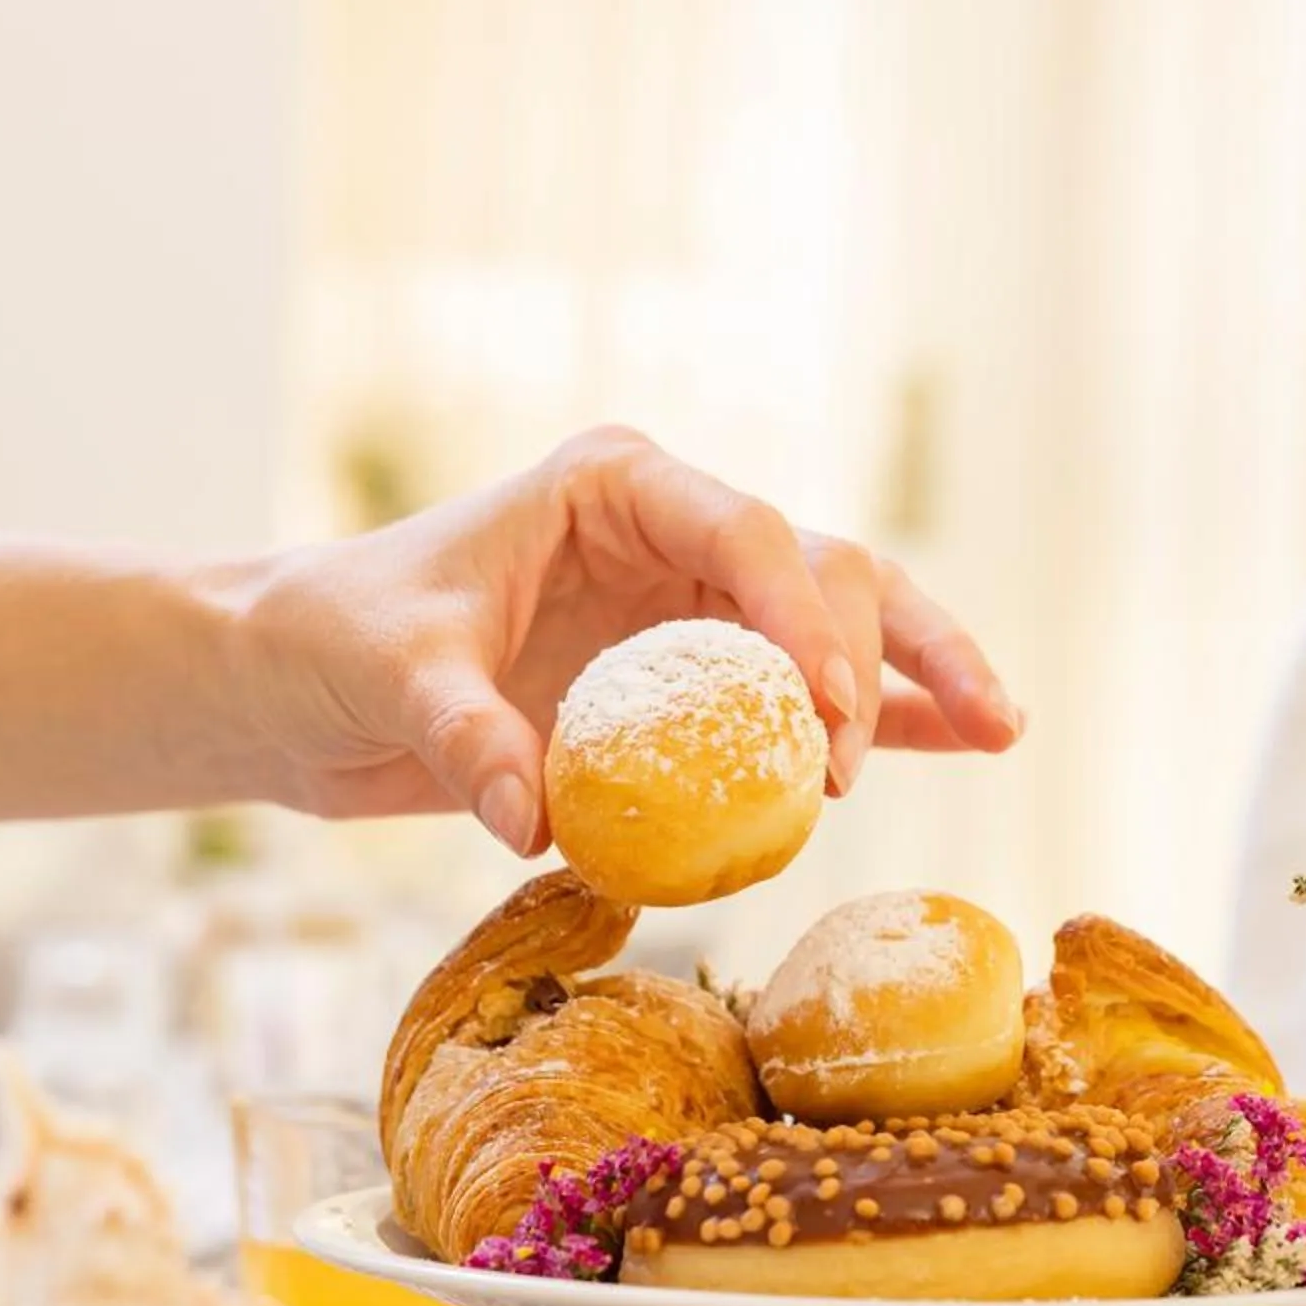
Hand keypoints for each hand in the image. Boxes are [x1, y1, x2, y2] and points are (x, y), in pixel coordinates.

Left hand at [225, 426, 1023, 850]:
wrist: (303, 682)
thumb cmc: (337, 638)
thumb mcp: (390, 674)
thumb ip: (462, 735)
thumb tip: (533, 818)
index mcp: (616, 487)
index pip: (746, 532)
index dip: (800, 619)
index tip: (822, 717)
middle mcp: (676, 533)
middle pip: (820, 572)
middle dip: (865, 659)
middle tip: (843, 774)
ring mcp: (697, 605)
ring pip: (846, 619)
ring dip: (921, 669)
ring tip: (1001, 726)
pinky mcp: (697, 679)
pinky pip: (816, 691)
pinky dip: (893, 712)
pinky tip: (973, 740)